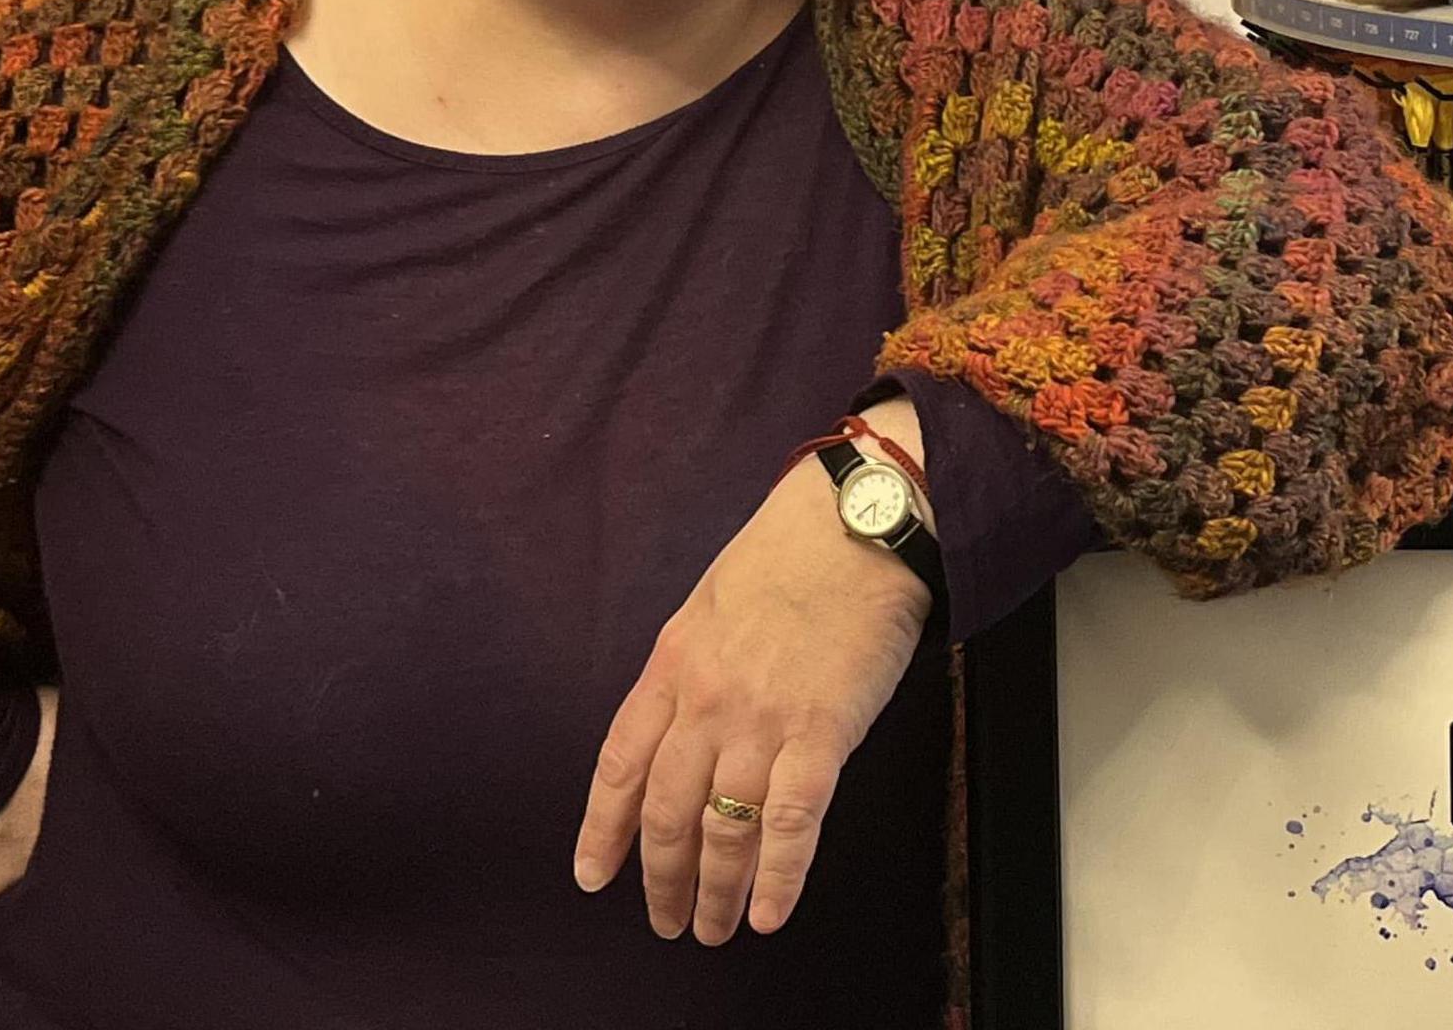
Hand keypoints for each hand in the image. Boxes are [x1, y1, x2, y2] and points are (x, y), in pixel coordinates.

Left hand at [573, 407, 934, 942]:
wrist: (858, 523)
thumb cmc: (790, 553)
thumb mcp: (709, 603)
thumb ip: (691, 667)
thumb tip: (682, 725)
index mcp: (672, 664)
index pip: (620, 764)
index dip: (603, 828)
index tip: (594, 876)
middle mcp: (707, 700)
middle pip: (667, 812)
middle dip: (660, 880)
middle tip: (665, 922)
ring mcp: (762, 720)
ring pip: (723, 829)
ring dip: (715, 891)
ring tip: (713, 929)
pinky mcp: (823, 731)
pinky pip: (792, 822)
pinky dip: (779, 876)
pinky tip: (771, 914)